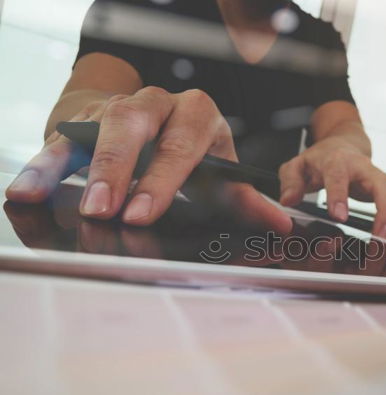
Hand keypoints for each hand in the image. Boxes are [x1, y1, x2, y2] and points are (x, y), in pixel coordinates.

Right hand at [6, 86, 292, 232]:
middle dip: (120, 170)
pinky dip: (44, 165)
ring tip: (79, 206)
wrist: (154, 122)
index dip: (163, 177)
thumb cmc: (191, 153)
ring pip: (99, 128)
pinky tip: (27, 191)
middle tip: (107, 210)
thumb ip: (244, 198)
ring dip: (85, 167)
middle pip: (136, 127)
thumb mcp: (219, 170)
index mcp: (197, 113)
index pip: (183, 142)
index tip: (144, 212)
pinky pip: (62, 139)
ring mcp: (119, 108)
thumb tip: (280, 224)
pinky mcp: (85, 120)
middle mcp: (158, 103)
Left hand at [278, 137, 385, 240]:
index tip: (338, 217)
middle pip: (382, 184)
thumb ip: (290, 183)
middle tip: (380, 237)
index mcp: (336, 161)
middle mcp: (363, 167)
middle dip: (384, 211)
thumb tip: (289, 200)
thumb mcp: (296, 167)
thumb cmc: (318, 160)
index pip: (339, 175)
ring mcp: (380, 175)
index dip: (339, 195)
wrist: (341, 146)